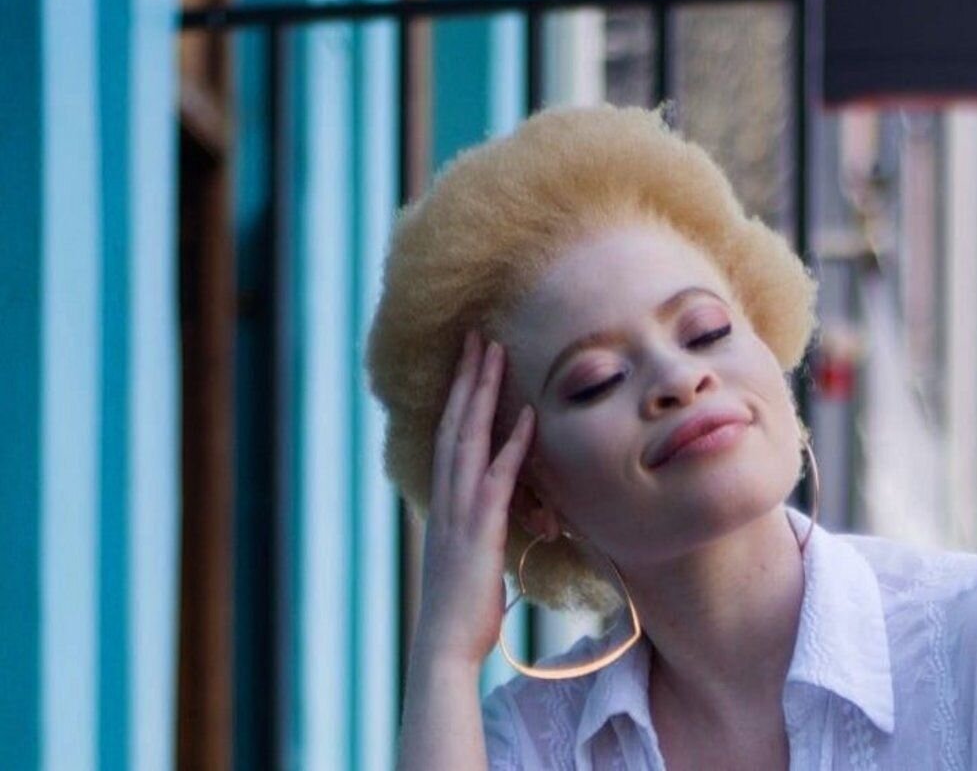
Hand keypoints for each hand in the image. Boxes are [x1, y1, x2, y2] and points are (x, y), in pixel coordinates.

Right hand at [410, 330, 534, 669]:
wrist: (444, 645)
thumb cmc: (462, 607)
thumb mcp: (468, 556)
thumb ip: (478, 526)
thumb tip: (494, 510)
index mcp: (443, 502)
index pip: (448, 437)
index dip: (458, 397)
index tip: (469, 361)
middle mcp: (446, 499)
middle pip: (453, 424)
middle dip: (467, 378)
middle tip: (478, 336)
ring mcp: (459, 512)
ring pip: (468, 439)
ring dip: (483, 394)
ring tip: (495, 352)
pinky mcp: (480, 530)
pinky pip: (498, 478)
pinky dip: (512, 445)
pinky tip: (527, 416)